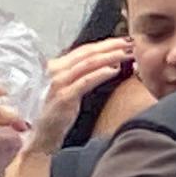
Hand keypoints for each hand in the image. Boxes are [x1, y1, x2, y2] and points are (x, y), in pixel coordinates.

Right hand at [23, 40, 134, 155]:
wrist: (43, 135)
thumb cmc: (59, 114)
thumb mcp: (71, 89)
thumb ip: (84, 75)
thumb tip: (111, 64)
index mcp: (58, 66)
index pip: (86, 50)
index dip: (107, 43)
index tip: (126, 41)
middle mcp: (56, 70)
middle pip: (88, 53)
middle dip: (112, 46)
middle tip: (132, 43)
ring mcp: (59, 83)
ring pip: (88, 63)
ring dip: (111, 57)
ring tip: (127, 54)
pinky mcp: (64, 97)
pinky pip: (85, 81)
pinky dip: (100, 74)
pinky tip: (114, 70)